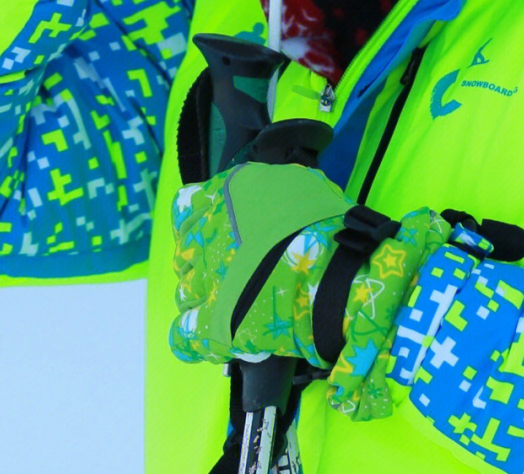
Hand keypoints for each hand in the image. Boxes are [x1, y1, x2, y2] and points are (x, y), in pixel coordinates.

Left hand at [170, 163, 450, 419]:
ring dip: (204, 297)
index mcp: (221, 197)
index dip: (204, 222)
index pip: (188, 207)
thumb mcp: (295, 184)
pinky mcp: (211, 325)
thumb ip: (267, 188)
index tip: (222, 233)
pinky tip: (219, 336)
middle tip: (234, 271)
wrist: (338, 276)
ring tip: (234, 304)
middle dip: (205, 261)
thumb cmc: (322, 224)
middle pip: (187, 252)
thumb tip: (266, 194)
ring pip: (185, 291)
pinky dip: (197, 338)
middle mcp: (203, 236)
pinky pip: (185, 336)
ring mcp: (203, 281)